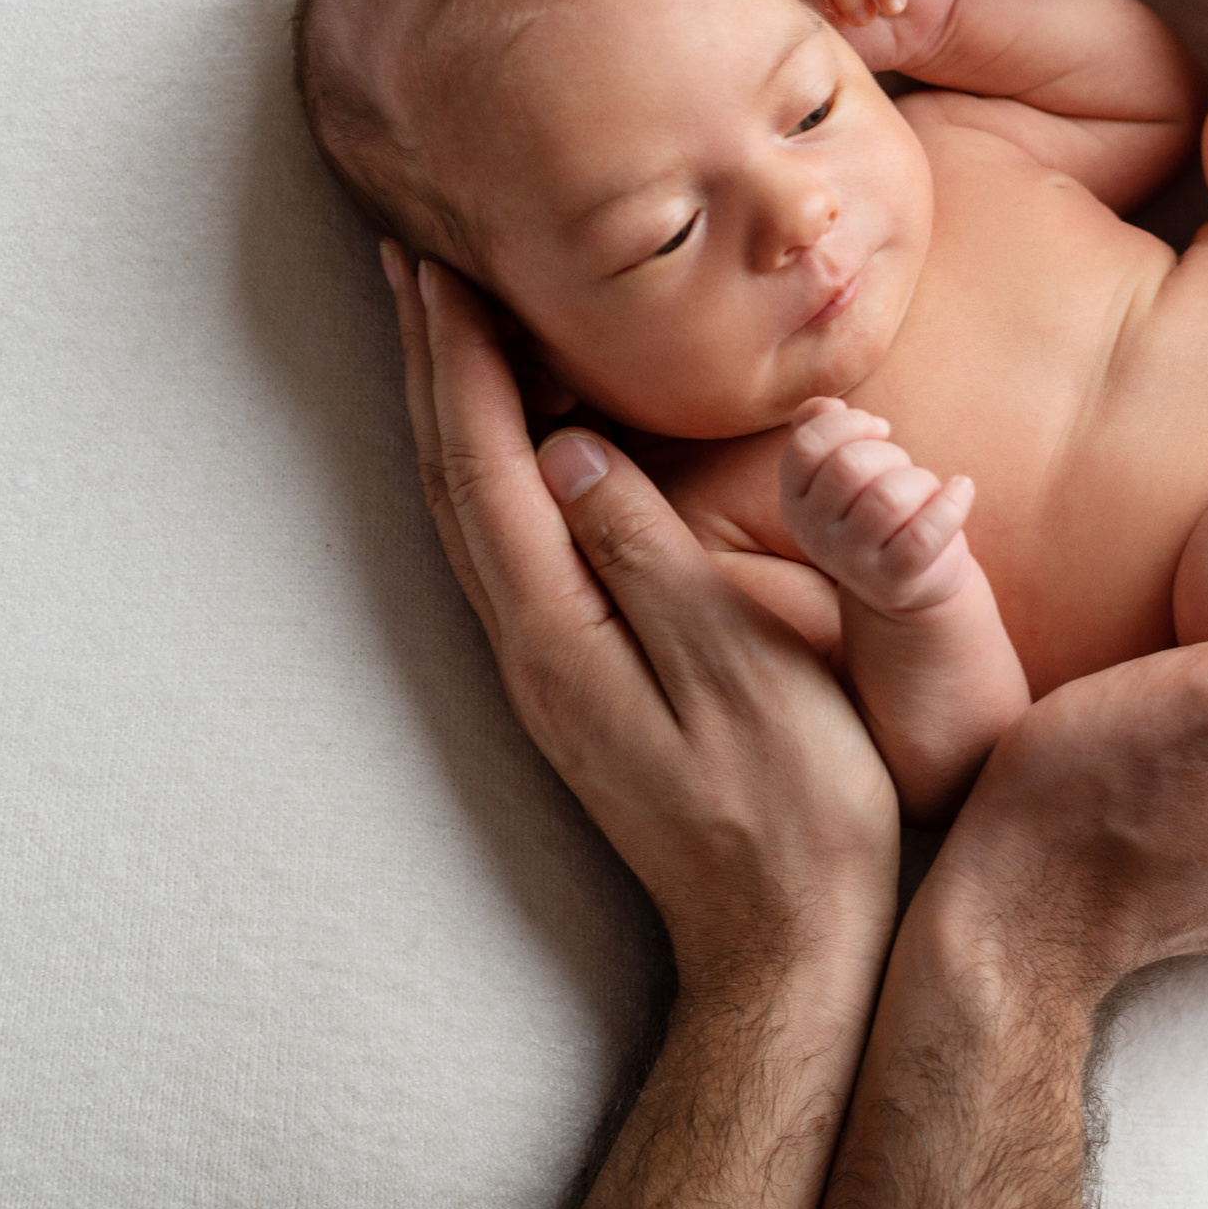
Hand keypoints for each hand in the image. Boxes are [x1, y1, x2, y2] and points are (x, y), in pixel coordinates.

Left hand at [378, 243, 899, 987]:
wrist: (786, 943)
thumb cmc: (796, 811)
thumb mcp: (742, 670)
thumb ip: (648, 557)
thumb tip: (566, 451)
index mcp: (564, 634)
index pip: (490, 468)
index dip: (464, 360)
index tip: (439, 264)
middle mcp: (532, 650)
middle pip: (456, 482)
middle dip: (434, 367)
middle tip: (411, 265)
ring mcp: (550, 672)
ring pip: (471, 515)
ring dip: (451, 414)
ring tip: (438, 332)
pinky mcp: (578, 683)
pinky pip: (508, 547)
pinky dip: (491, 472)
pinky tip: (511, 447)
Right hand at [780, 398, 977, 617]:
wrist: (910, 582)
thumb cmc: (877, 508)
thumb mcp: (839, 469)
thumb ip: (820, 427)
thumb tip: (830, 405)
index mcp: (794, 499)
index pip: (807, 444)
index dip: (849, 424)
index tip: (878, 430)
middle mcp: (813, 533)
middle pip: (850, 467)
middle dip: (890, 454)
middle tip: (902, 469)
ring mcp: (851, 563)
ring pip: (890, 498)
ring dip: (921, 481)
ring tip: (926, 490)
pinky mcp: (893, 582)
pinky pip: (925, 533)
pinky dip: (953, 502)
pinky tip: (960, 489)